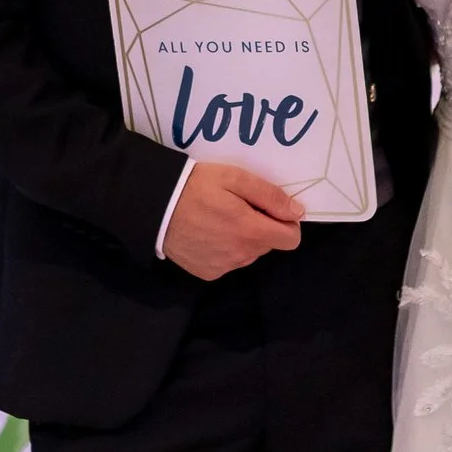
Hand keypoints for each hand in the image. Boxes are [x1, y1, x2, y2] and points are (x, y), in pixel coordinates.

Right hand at [163, 162, 301, 281]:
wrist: (154, 206)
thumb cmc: (196, 186)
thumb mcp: (235, 178)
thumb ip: (270, 196)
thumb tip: (297, 213)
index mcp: (251, 232)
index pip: (291, 239)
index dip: (286, 223)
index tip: (269, 209)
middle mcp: (241, 255)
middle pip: (268, 245)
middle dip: (260, 227)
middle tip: (237, 207)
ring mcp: (224, 266)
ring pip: (248, 254)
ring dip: (242, 239)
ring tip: (218, 219)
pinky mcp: (207, 272)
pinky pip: (228, 262)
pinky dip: (223, 249)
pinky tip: (206, 233)